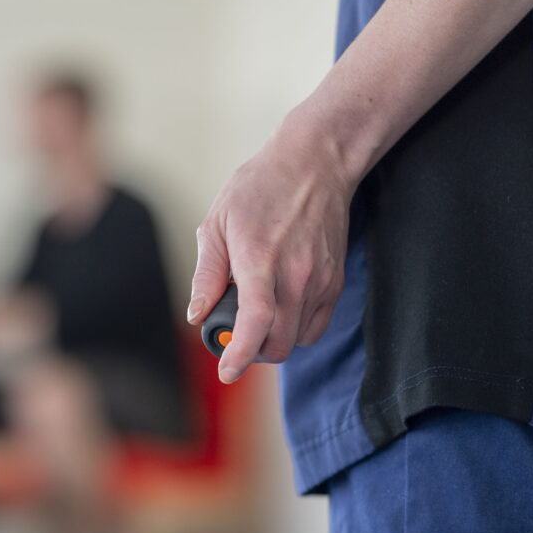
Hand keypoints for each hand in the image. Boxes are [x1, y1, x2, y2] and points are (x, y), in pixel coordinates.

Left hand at [188, 108, 358, 382]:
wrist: (315, 162)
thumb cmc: (261, 187)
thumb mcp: (217, 223)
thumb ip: (207, 274)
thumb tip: (197, 314)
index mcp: (259, 259)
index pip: (255, 323)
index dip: (239, 355)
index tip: (227, 370)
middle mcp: (295, 274)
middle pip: (278, 343)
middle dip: (253, 352)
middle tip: (235, 338)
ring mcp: (320, 279)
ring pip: (298, 338)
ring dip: (274, 341)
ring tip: (257, 318)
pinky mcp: (335, 280)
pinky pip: (316, 325)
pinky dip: (297, 330)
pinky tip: (280, 311)